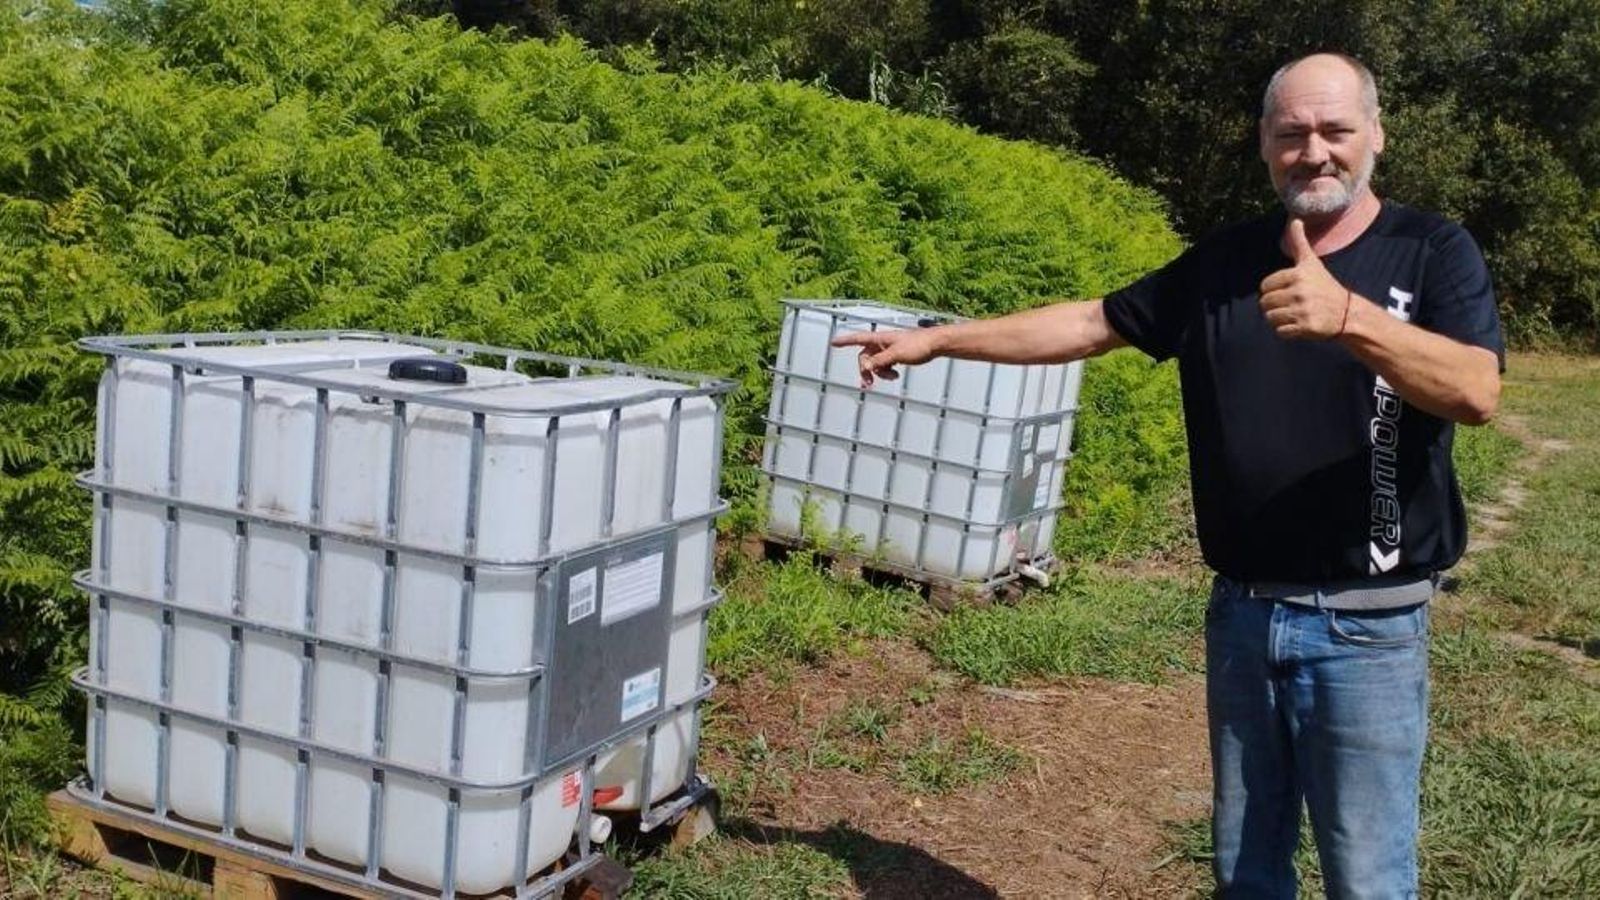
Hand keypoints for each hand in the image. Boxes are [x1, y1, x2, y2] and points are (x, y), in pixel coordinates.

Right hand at [830, 327, 939, 388]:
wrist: (935, 344)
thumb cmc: (917, 345)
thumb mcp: (896, 355)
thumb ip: (879, 361)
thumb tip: (865, 367)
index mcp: (880, 339)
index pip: (858, 339)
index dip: (845, 341)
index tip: (833, 342)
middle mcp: (882, 343)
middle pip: (865, 357)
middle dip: (866, 371)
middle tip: (868, 384)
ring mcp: (889, 350)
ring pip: (875, 363)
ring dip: (879, 373)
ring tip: (891, 378)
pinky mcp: (896, 355)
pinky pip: (884, 365)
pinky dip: (887, 372)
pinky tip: (896, 375)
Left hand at [1258, 219, 1352, 339]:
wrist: (1346, 312)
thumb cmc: (1324, 285)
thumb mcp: (1312, 263)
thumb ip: (1300, 242)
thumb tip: (1294, 219)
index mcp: (1298, 275)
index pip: (1265, 285)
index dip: (1272, 289)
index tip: (1286, 290)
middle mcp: (1299, 291)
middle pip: (1265, 302)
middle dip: (1273, 305)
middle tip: (1288, 304)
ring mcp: (1302, 310)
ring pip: (1270, 317)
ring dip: (1277, 318)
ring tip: (1292, 313)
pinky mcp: (1305, 327)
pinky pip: (1280, 331)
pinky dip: (1285, 330)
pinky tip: (1297, 324)